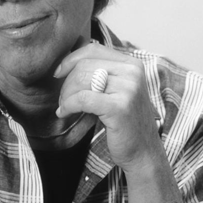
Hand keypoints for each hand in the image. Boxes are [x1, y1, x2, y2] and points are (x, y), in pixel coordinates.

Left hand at [54, 42, 163, 172]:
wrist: (144, 153)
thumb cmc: (125, 121)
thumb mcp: (117, 89)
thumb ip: (100, 71)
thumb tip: (68, 59)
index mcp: (132, 64)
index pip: (93, 49)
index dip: (71, 59)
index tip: (58, 73)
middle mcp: (132, 72)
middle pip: (84, 65)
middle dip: (66, 82)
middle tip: (62, 99)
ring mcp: (128, 89)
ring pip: (82, 80)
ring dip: (66, 95)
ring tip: (64, 106)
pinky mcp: (119, 107)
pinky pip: (82, 98)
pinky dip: (68, 105)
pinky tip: (64, 113)